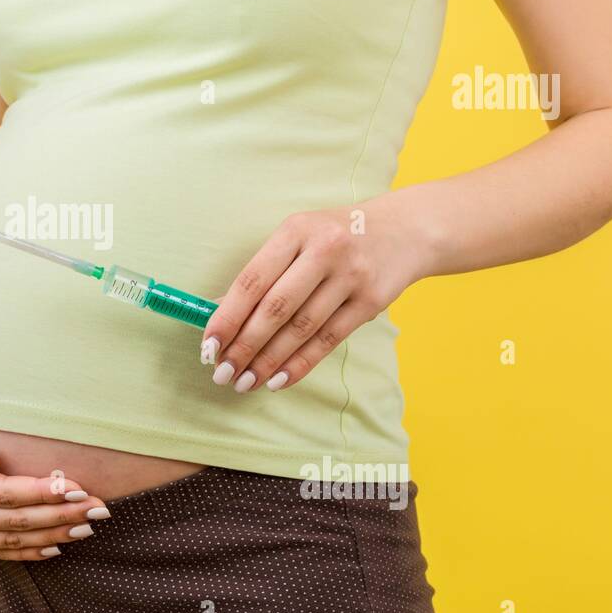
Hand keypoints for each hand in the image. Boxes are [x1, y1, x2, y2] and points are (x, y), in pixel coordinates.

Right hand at [0, 413, 109, 560]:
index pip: (3, 493)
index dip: (41, 491)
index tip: (73, 484)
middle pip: (16, 520)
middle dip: (60, 515)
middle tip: (99, 507)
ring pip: (13, 539)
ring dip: (54, 534)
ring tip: (89, 526)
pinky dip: (29, 552)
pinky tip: (57, 549)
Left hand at [201, 204, 429, 392]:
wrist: (404, 231)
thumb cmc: (334, 238)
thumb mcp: (296, 240)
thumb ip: (261, 274)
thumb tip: (217, 312)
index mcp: (295, 230)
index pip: (252, 280)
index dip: (227, 317)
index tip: (207, 346)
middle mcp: (324, 250)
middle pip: (275, 308)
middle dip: (244, 346)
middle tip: (223, 373)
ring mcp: (351, 276)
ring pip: (301, 329)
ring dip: (269, 362)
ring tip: (245, 382)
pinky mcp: (371, 301)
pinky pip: (328, 340)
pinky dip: (300, 364)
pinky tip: (277, 380)